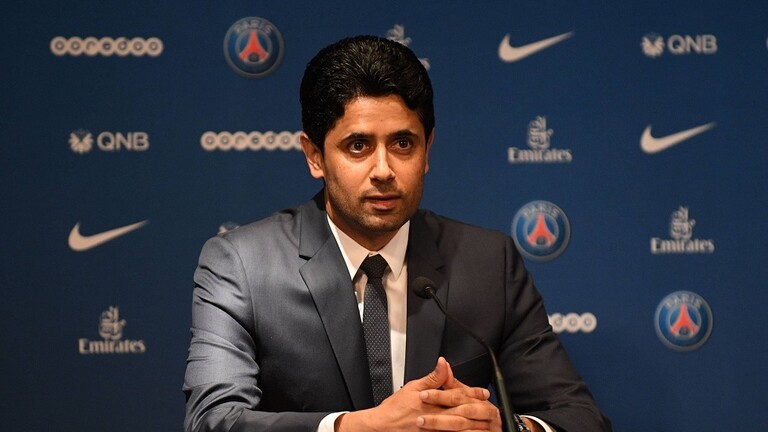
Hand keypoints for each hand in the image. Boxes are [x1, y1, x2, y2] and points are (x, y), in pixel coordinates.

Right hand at [336, 357, 499, 431]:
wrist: (383, 426)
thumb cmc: (395, 409)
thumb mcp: (413, 387)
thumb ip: (432, 378)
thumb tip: (443, 364)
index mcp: (431, 401)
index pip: (456, 395)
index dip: (471, 393)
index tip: (482, 392)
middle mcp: (435, 416)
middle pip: (461, 411)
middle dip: (477, 408)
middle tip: (490, 407)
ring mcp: (434, 429)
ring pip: (458, 426)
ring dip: (473, 423)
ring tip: (485, 421)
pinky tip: (468, 431)